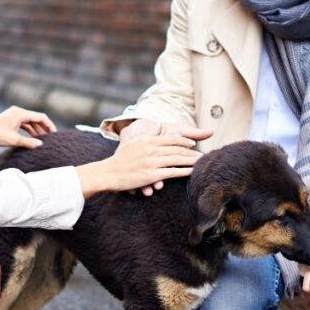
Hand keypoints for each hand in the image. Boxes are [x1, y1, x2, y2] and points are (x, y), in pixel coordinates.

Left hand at [0, 106, 55, 148]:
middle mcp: (18, 112)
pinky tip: (33, 138)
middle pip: (36, 118)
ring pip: (30, 122)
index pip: (41, 117)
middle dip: (44, 128)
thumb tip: (41, 144)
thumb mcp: (14, 140)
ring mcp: (13, 116)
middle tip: (51, 138)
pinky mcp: (9, 121)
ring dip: (37, 130)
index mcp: (20, 113)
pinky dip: (29, 131)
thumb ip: (29, 142)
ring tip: (43, 140)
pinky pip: (23, 124)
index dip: (49, 125)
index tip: (55, 134)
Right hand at [76, 134, 201, 198]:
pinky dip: (184, 171)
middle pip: (177, 148)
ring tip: (200, 162)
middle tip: (201, 154)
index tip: (193, 143)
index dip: (184, 140)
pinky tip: (191, 172)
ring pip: (177, 159)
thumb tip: (155, 135)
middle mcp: (151, 149)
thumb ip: (145, 140)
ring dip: (191, 160)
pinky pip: (173, 172)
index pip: (170, 138)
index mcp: (147, 140)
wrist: (108, 172)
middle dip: (191, 151)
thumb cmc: (120, 160)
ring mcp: (152, 162)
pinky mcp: (152, 175)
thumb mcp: (132, 144)